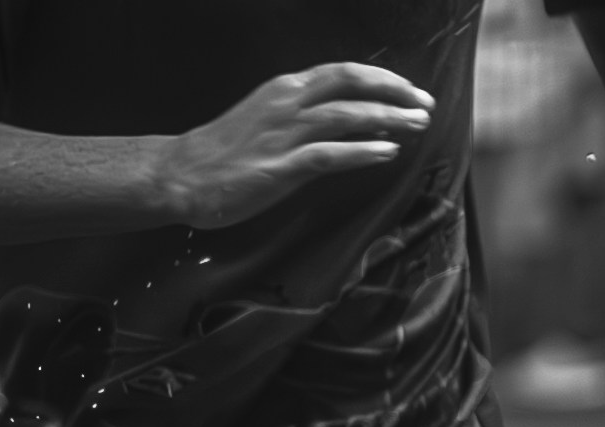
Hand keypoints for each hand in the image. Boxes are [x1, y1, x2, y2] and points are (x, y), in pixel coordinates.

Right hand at [152, 64, 433, 231]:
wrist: (179, 175)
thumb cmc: (221, 153)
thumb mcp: (264, 122)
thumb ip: (301, 119)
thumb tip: (345, 126)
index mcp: (285, 89)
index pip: (343, 72)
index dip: (382, 79)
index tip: (409, 91)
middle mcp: (288, 103)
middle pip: (353, 84)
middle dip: (395, 91)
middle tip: (424, 105)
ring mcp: (283, 134)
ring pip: (348, 115)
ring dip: (389, 118)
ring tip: (417, 125)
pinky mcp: (279, 168)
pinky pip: (330, 154)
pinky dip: (363, 150)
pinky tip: (388, 152)